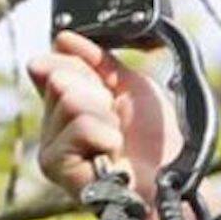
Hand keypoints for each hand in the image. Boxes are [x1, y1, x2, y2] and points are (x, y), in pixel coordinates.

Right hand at [29, 31, 176, 201]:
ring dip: (106, 118)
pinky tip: (111, 156)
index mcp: (65, 106)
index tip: (109, 95)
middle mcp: (52, 126)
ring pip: (70, 100)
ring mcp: (49, 146)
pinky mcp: (54, 165)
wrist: (171, 180)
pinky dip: (106, 136)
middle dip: (99, 96)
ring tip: (117, 142)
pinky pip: (80, 125)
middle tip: (117, 124)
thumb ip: (97, 60)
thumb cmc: (157, 143)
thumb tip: (62, 38)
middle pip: (60, 78)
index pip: (52, 63)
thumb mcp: (131, 86)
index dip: (86, 71)